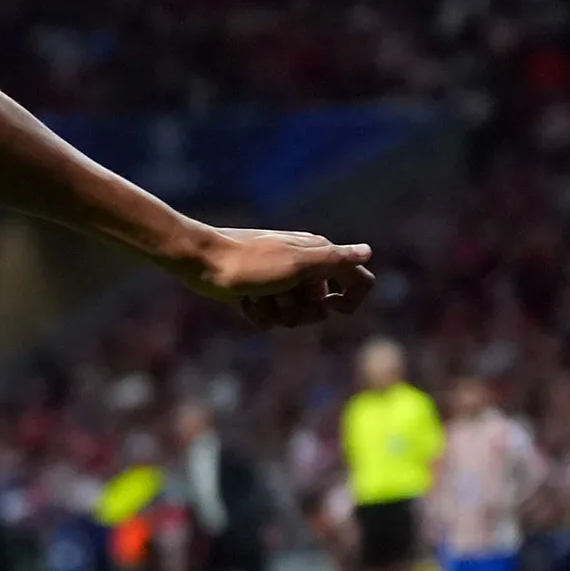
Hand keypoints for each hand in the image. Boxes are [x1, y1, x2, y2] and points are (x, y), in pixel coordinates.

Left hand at [183, 225, 374, 328]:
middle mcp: (305, 267)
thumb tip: (368, 252)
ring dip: (274, 312)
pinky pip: (270, 317)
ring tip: (256, 295)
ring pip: (294, 315)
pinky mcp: (261, 292)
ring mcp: (281, 281)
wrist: (201, 262)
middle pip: (321, 308)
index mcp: (319, 255)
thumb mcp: (297, 264)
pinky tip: (243, 300)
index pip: (358, 280)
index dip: (350, 300)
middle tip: (278, 294)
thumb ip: (334, 260)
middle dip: (298, 310)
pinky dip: (257, 313)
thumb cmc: (250, 262)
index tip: (329, 307)